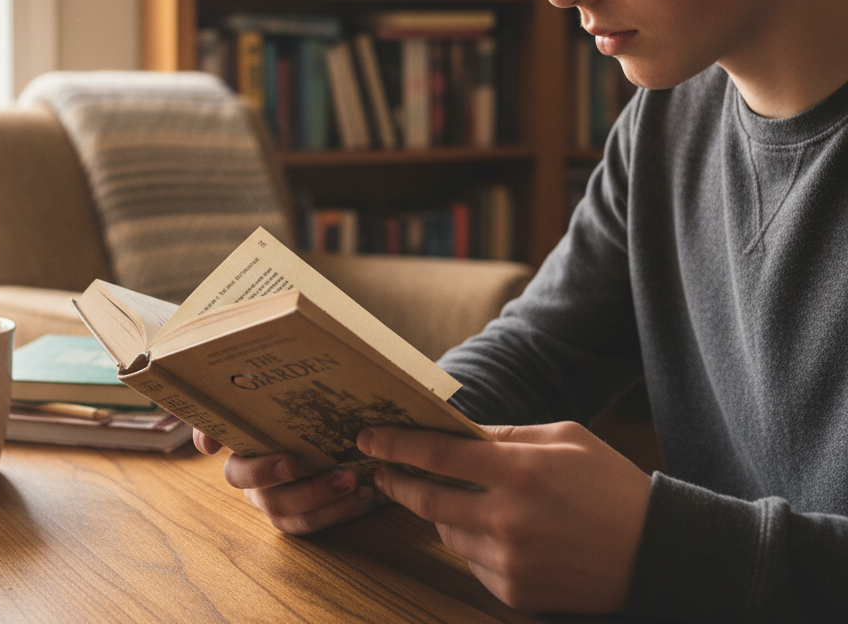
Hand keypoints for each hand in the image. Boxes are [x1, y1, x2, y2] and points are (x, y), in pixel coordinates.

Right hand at [192, 429, 375, 533]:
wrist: (302, 425)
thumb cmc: (276, 412)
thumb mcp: (256, 405)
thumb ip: (232, 411)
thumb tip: (206, 445)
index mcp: (242, 461)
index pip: (237, 472)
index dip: (259, 471)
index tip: (291, 463)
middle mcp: (256, 489)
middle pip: (274, 501)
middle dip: (310, 491)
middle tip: (342, 474)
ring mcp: (278, 505)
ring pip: (297, 518)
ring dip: (329, 504)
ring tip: (357, 483)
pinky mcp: (301, 517)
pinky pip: (316, 525)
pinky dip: (342, 512)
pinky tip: (364, 495)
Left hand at [356, 421, 651, 615]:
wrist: (656, 551)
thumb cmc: (608, 482)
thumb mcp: (562, 437)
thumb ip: (505, 436)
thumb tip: (457, 432)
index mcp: (518, 471)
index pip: (436, 454)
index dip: (395, 444)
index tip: (368, 436)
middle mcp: (507, 519)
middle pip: (427, 499)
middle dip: (396, 480)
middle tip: (381, 468)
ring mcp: (510, 561)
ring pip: (446, 533)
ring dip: (439, 511)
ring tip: (446, 494)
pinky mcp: (516, 592)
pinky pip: (472, 562)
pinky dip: (471, 542)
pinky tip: (491, 528)